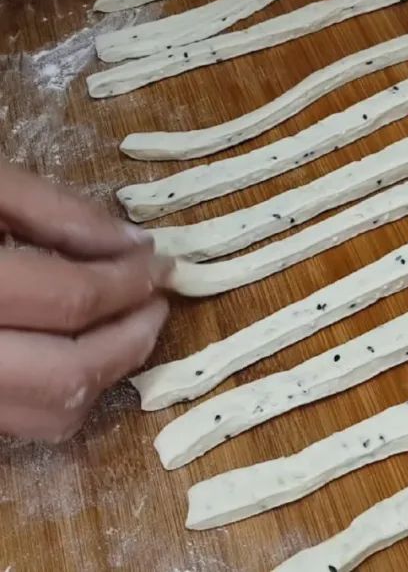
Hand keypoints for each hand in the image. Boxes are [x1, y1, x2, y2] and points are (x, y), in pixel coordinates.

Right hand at [0, 163, 172, 441]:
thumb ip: (53, 210)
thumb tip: (132, 244)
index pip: (67, 299)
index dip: (129, 282)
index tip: (161, 264)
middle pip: (66, 375)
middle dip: (130, 339)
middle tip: (156, 300)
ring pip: (47, 416)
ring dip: (106, 374)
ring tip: (127, 325)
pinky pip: (18, 424)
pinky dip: (62, 395)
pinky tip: (75, 352)